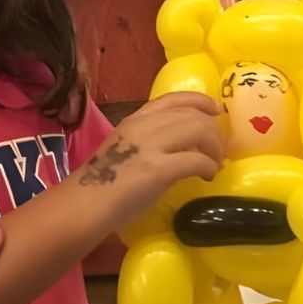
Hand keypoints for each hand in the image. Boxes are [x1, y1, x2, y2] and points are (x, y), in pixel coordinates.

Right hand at [76, 92, 222, 227]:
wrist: (84, 205)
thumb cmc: (103, 184)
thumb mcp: (126, 149)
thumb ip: (150, 142)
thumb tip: (181, 149)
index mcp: (135, 119)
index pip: (173, 98)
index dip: (199, 100)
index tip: (215, 109)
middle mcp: (143, 126)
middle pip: (192, 114)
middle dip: (213, 131)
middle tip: (218, 150)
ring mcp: (150, 146)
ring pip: (198, 129)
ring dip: (213, 147)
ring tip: (215, 163)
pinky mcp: (157, 169)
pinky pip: (196, 159)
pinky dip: (209, 166)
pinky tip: (208, 176)